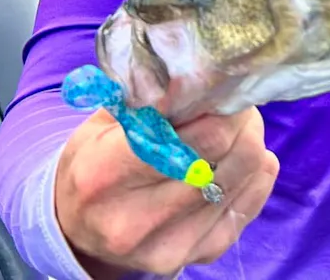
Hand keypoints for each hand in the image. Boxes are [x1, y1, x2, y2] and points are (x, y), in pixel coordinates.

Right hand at [55, 105, 279, 277]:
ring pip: (242, 178)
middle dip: (240, 120)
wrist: (75, 227)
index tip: (225, 85)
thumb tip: (203, 72)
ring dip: (250, 143)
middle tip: (236, 103)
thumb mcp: (105, 122)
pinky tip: (242, 160)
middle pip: (223, 154)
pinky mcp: (194, 257)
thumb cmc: (94, 161)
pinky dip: (254, 176)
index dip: (221, 105)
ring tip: (238, 127)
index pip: (195, 135)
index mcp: (106, 173)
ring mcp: (167, 246)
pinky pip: (247, 207)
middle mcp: (134, 220)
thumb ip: (151, 99)